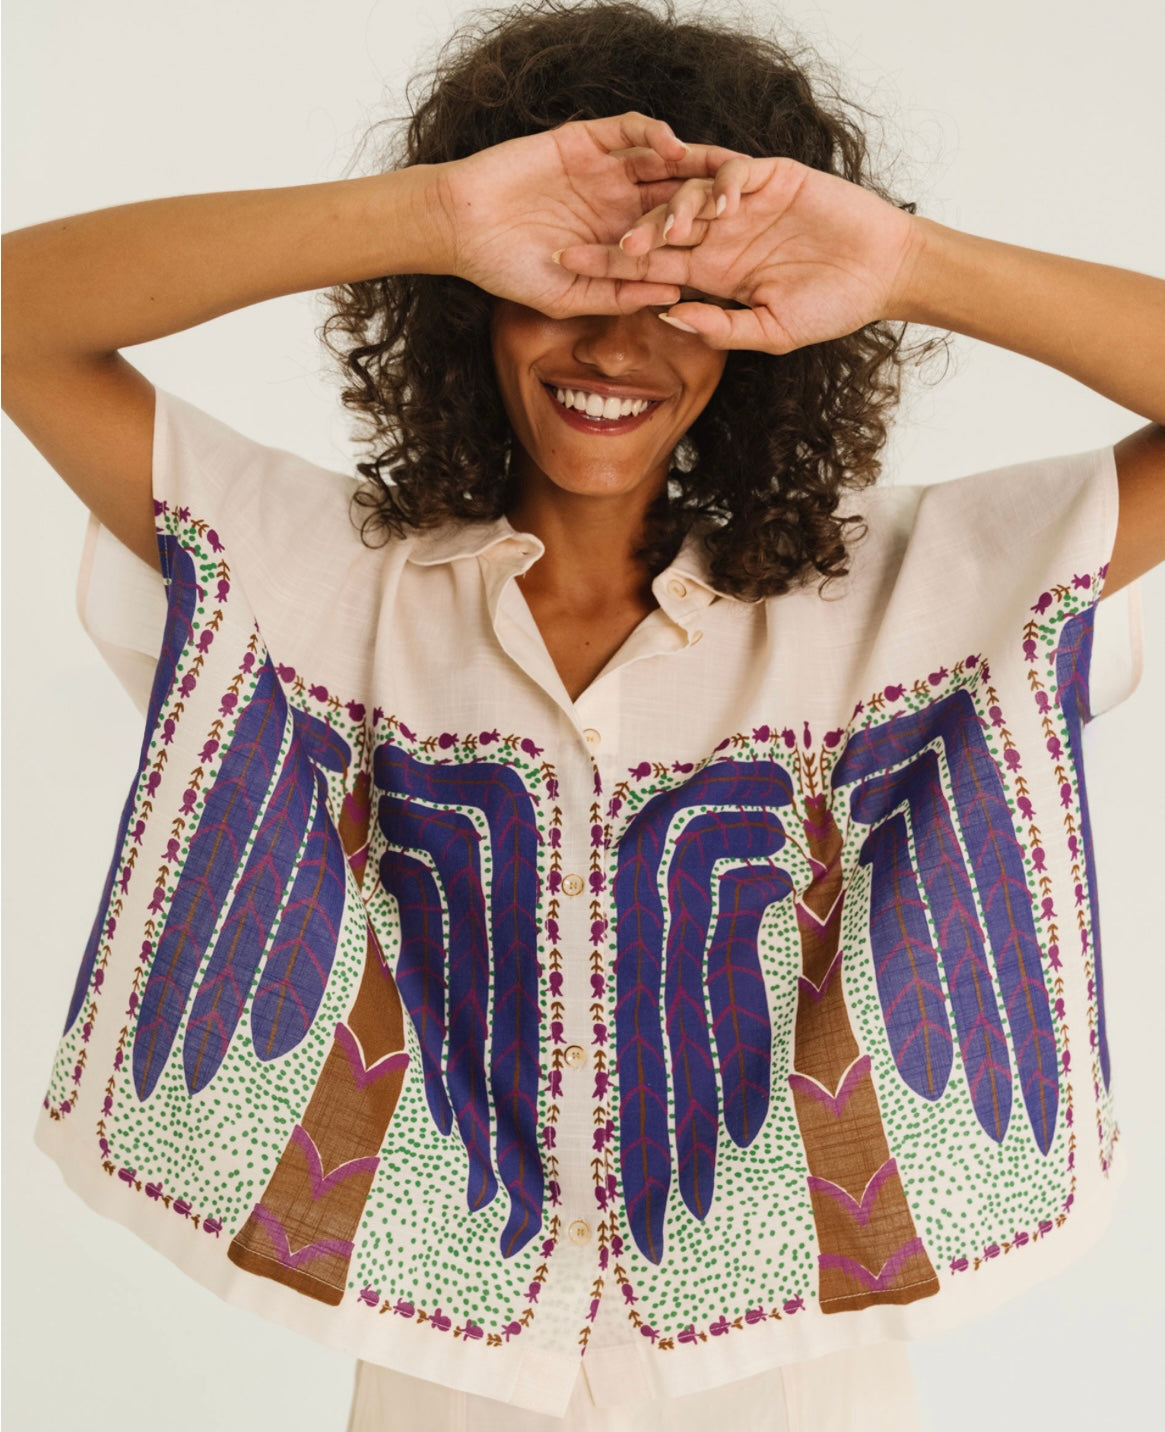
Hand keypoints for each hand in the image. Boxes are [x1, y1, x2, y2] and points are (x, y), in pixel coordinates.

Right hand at [428, 113, 739, 316]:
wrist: (462, 227)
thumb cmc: (508, 270)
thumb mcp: (569, 295)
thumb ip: (619, 293)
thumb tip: (673, 294)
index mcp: (619, 241)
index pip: (671, 240)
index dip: (703, 244)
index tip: (739, 254)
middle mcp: (618, 203)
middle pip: (678, 196)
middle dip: (712, 199)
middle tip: (748, 204)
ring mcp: (604, 170)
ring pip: (662, 161)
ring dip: (693, 164)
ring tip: (723, 170)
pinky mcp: (584, 141)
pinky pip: (628, 130)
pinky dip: (653, 133)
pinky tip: (674, 146)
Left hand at [553, 155, 922, 350]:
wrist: (882, 272)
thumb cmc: (830, 308)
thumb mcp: (770, 332)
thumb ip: (720, 328)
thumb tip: (667, 317)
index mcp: (712, 272)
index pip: (652, 269)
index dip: (614, 270)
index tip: (573, 274)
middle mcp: (719, 235)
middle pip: (659, 228)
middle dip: (629, 238)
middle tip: (604, 250)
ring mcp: (743, 204)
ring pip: (689, 196)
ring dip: (671, 210)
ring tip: (664, 230)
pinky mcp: (772, 178)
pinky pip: (733, 171)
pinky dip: (719, 181)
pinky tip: (716, 201)